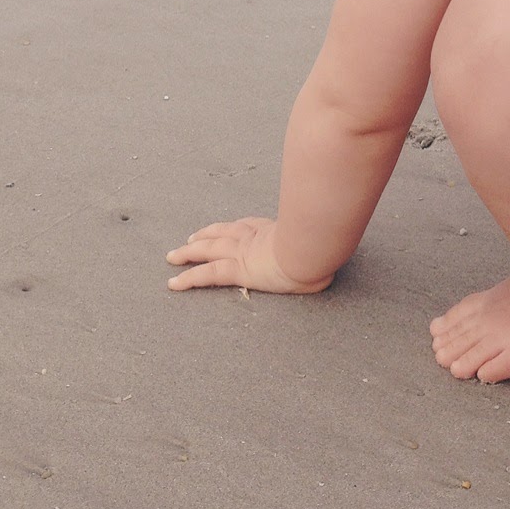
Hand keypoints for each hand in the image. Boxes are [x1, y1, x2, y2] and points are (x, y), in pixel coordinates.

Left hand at [166, 218, 333, 293]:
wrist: (313, 247)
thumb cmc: (322, 242)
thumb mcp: (322, 234)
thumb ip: (322, 232)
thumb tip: (336, 228)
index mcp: (271, 229)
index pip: (246, 226)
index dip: (230, 228)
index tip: (220, 230)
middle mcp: (253, 236)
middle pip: (221, 234)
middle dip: (203, 237)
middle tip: (188, 240)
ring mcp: (242, 252)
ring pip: (207, 250)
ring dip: (188, 253)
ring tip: (173, 256)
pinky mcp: (237, 269)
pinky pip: (207, 274)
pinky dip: (188, 277)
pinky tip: (173, 282)